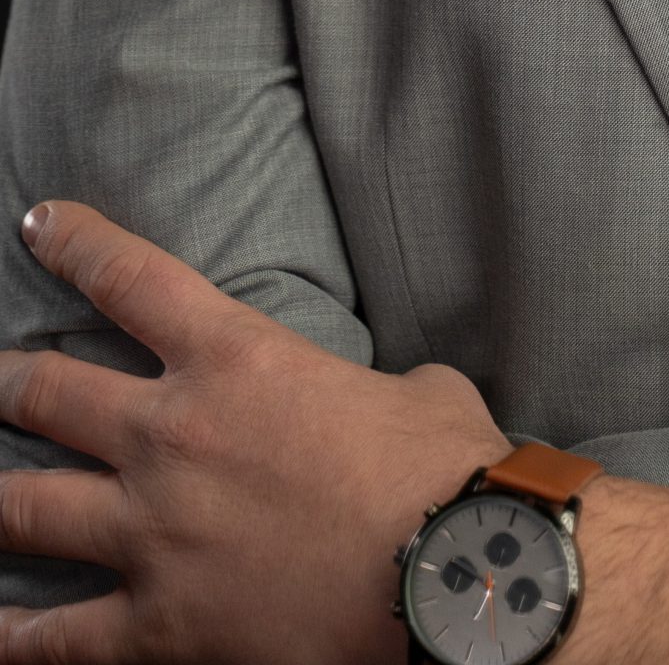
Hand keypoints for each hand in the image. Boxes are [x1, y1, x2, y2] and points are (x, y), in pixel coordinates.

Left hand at [0, 199, 510, 662]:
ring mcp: (150, 532)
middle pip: (46, 391)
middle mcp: (172, 435)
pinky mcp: (155, 625)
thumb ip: (382, 387)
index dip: (74, 242)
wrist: (445, 577)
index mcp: (236, 359)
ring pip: (23, 507)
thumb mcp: (418, 393)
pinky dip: (14, 637)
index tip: (37, 225)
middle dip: (8, 379)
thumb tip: (396, 400)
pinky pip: (54, 639)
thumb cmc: (442, 473)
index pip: (129, 278)